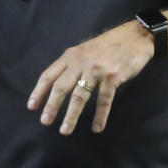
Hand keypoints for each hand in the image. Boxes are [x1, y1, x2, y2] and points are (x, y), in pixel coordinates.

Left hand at [27, 20, 154, 134]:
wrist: (136, 36)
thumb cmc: (109, 46)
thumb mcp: (85, 50)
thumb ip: (72, 65)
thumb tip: (57, 85)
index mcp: (71, 56)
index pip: (49, 75)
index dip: (39, 91)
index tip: (32, 107)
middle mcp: (81, 62)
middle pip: (61, 87)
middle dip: (51, 106)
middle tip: (45, 121)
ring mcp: (97, 69)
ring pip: (80, 96)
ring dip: (71, 115)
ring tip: (65, 130)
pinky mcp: (113, 77)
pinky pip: (104, 100)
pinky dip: (100, 116)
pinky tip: (97, 128)